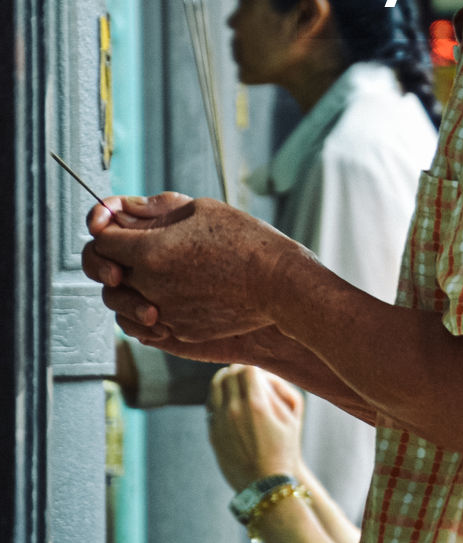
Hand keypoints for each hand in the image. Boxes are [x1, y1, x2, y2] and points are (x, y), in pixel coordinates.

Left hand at [83, 193, 306, 341]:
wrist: (279, 285)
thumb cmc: (246, 240)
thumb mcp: (201, 209)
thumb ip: (155, 209)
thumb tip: (123, 209)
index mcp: (150, 252)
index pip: (103, 241)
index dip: (107, 229)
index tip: (117, 224)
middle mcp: (149, 286)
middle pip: (107, 274)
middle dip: (114, 258)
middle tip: (131, 246)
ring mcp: (163, 314)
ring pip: (122, 304)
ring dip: (129, 286)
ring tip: (152, 270)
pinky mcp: (177, 333)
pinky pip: (144, 324)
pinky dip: (148, 308)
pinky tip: (169, 293)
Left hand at [207, 365, 305, 491]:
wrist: (266, 487)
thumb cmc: (285, 450)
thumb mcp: (292, 418)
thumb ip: (279, 390)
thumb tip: (263, 373)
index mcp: (256, 404)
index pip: (247, 368)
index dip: (252, 365)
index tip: (256, 368)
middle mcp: (235, 409)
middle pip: (230, 374)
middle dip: (238, 370)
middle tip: (245, 374)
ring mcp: (221, 422)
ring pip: (215, 386)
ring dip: (224, 380)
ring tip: (232, 382)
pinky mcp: (213, 434)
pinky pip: (211, 406)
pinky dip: (218, 398)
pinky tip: (227, 403)